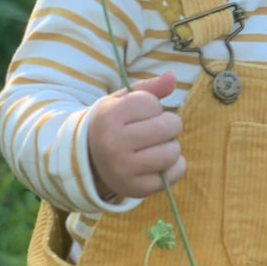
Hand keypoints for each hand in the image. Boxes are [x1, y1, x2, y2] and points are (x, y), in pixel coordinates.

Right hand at [87, 71, 185, 200]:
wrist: (90, 161)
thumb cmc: (113, 126)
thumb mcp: (122, 102)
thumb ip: (148, 88)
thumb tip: (173, 77)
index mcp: (108, 118)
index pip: (152, 103)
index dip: (152, 106)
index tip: (139, 114)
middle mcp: (113, 144)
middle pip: (168, 126)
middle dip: (168, 124)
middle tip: (155, 130)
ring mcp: (124, 169)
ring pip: (173, 151)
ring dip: (171, 146)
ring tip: (155, 146)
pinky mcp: (136, 189)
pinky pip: (176, 172)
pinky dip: (174, 166)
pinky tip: (158, 162)